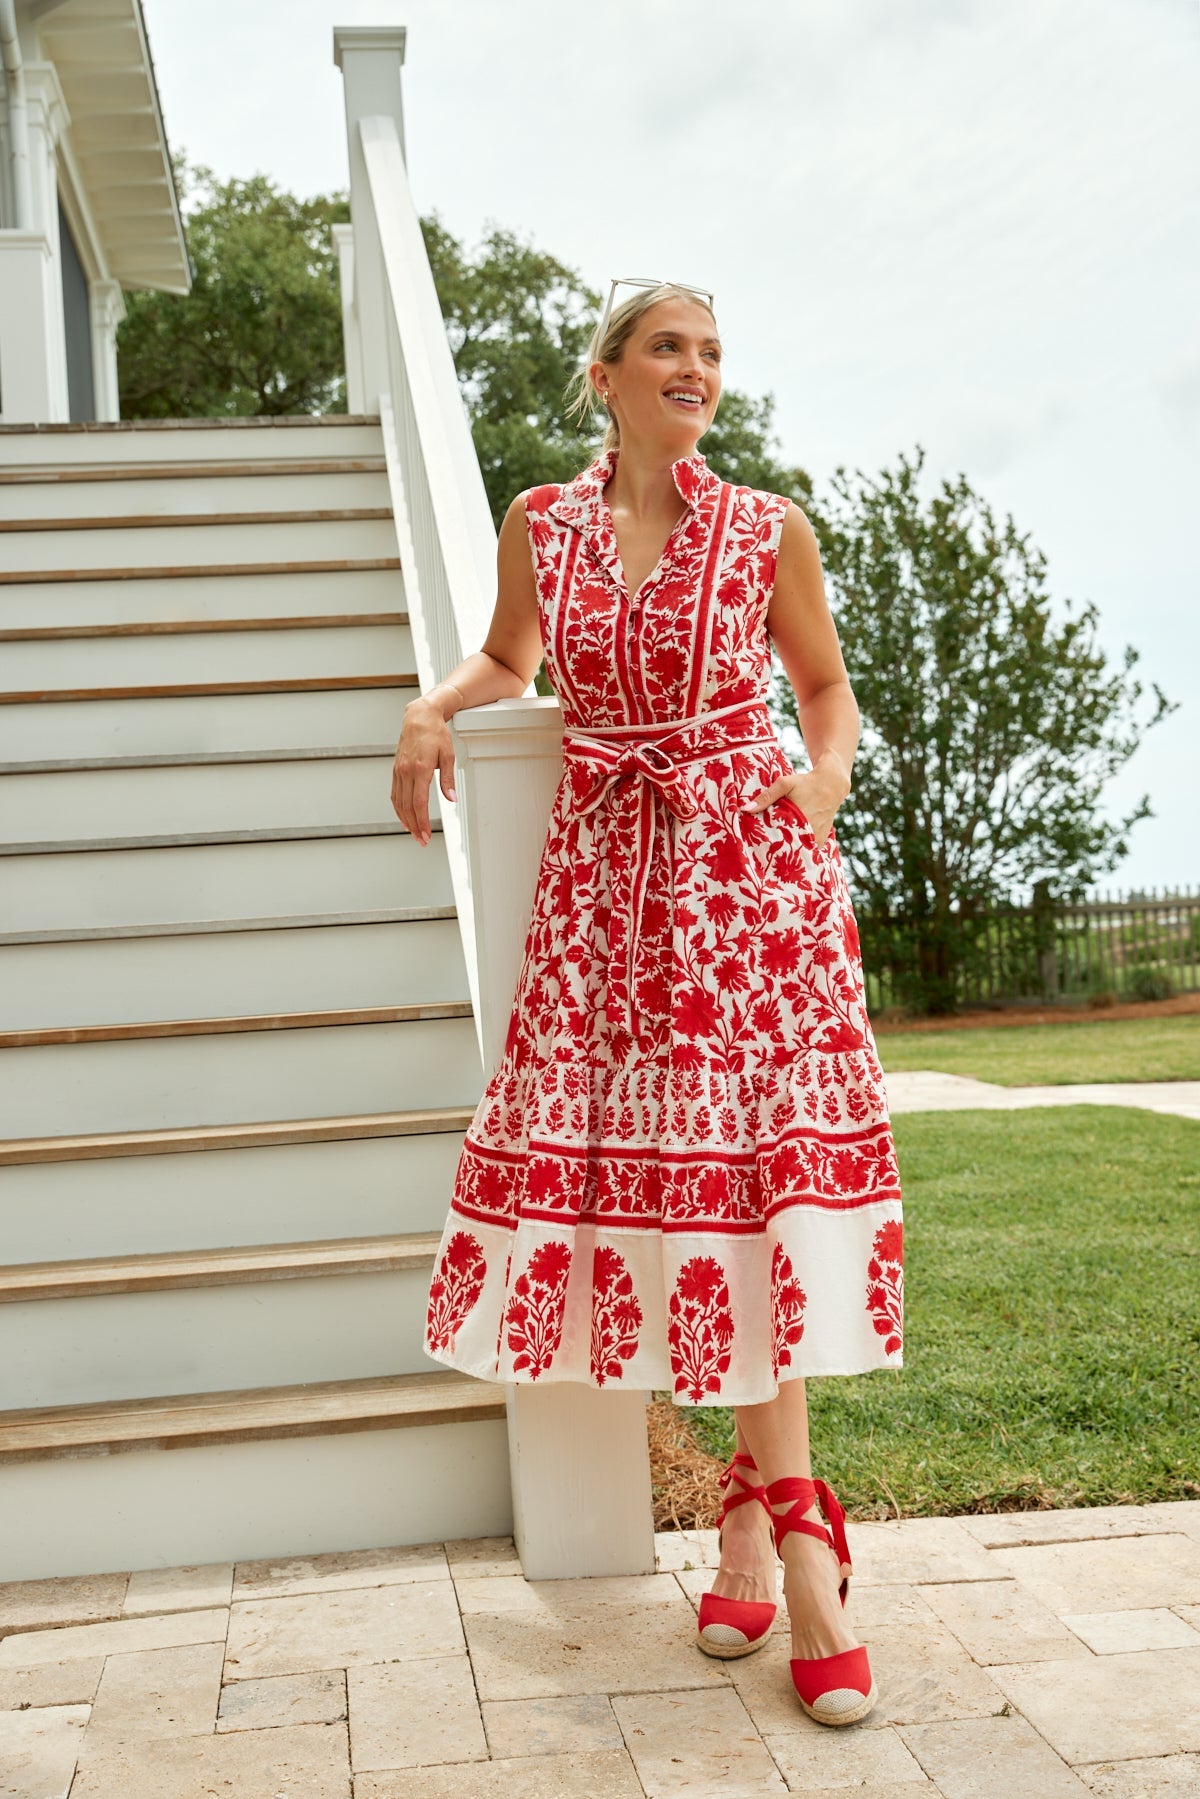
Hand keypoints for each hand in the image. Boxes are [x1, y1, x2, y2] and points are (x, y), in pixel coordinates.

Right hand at [391, 697, 456, 845]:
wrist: (419, 716)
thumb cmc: (436, 733)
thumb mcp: (449, 755)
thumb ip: (449, 779)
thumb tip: (451, 799)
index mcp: (420, 768)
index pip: (419, 803)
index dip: (422, 822)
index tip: (426, 835)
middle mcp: (406, 771)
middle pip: (408, 807)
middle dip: (414, 826)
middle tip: (421, 841)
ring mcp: (398, 771)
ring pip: (399, 802)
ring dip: (405, 820)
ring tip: (413, 833)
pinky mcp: (395, 770)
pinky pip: (395, 794)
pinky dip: (398, 808)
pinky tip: (404, 816)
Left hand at [746, 750, 850, 848]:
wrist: (831, 784)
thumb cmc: (805, 783)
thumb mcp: (784, 784)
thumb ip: (766, 797)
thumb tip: (746, 809)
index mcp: (798, 819)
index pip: (779, 839)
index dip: (768, 844)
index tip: (758, 847)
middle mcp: (809, 831)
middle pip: (788, 848)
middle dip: (776, 849)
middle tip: (764, 851)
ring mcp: (817, 837)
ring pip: (799, 851)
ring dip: (788, 850)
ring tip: (776, 853)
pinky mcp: (821, 839)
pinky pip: (808, 850)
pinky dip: (800, 849)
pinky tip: (790, 847)